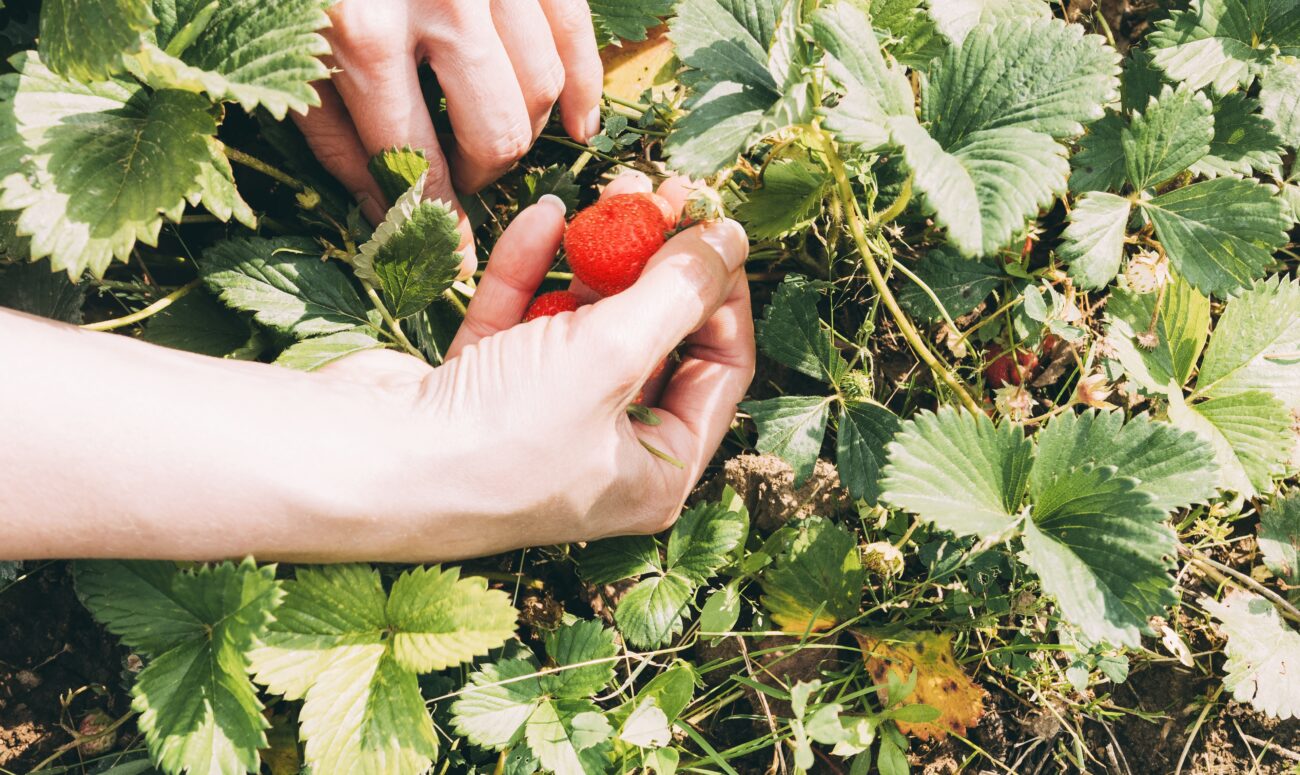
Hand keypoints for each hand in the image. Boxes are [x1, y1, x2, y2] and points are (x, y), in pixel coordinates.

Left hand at [297, 0, 603, 274]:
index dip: (435, 223)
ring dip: (522, 130)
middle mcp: (440, 2)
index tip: (448, 262)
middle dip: (481, 173)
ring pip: (541, 88)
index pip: (415, 162)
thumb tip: (387, 212)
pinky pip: (576, 33)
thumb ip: (332, 130)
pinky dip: (583, 86)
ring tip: (489, 136)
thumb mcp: (285, 47)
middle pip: (497, 132)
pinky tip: (578, 124)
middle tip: (458, 175)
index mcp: (361, 33)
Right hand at [322, 175, 752, 559]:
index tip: (712, 228)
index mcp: (655, 471)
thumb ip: (677, 293)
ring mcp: (541, 419)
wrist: (364, 462)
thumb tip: (729, 239)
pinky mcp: (483, 390)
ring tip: (610, 189)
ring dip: (598, 257)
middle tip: (661, 193)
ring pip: (588, 322)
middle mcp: (604, 451)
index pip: (720, 370)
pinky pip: (525, 320)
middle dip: (658, 264)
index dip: (724, 294)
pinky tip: (543, 216)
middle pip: (654, 339)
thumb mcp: (612, 356)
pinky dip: (534, 271)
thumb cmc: (501, 436)